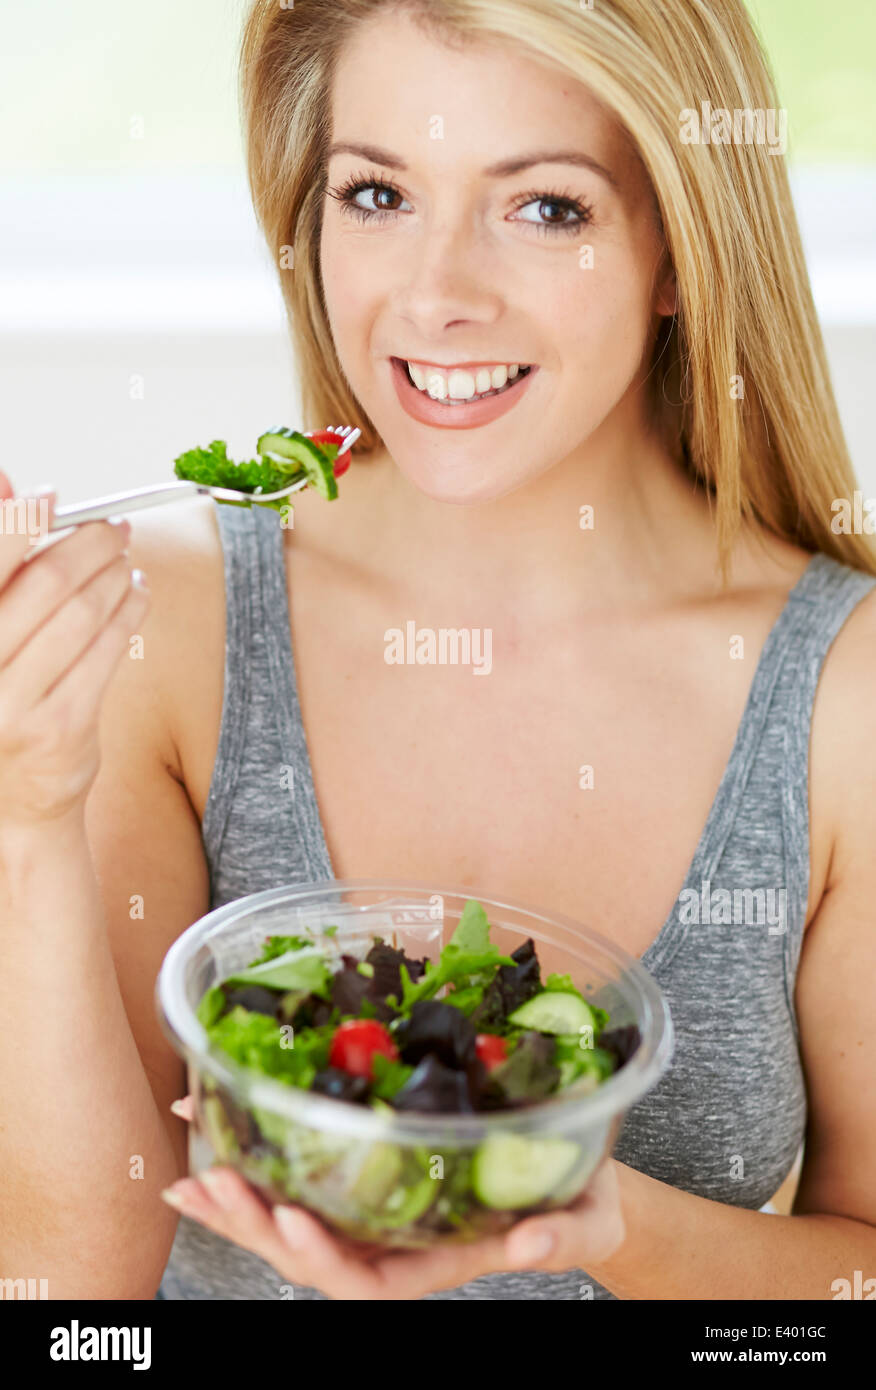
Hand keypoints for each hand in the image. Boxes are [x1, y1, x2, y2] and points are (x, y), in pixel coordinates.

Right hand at [0, 472, 149, 829]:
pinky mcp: (61, 726)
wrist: (10, 805)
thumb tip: (7, 483)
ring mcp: (14, 704)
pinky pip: (108, 651)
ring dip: (113, 575)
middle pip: (43, 584)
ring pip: (82, 615)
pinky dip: (129, 612)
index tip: (49, 496)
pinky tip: (136, 594)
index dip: (18, 522)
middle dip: (85, 545)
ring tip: (125, 557)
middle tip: (111, 526)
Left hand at [163, 1095, 625, 1298]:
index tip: (293, 1220)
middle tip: (211, 1182)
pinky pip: (297, 1175)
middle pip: (308, 1253)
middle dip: (255, 1223)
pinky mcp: (363, 1175)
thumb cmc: (579, 1201)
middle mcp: (391, 1243)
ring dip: (237, 1197)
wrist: (570, 1179)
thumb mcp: (585, 1216)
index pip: (368, 1281)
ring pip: (290, 1220)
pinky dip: (251, 1154)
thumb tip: (533, 1243)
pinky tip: (210, 1125)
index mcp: (435, 1260)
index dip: (325, 1258)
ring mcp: (371, 1213)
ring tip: (190, 1167)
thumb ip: (562, 1234)